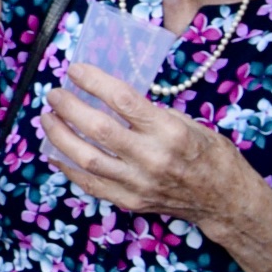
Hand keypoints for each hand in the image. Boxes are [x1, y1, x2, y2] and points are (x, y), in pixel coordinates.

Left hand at [39, 65, 261, 228]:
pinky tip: (54, 152)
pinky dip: (68, 167)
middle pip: (97, 129)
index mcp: (170, 131)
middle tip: (54, 94)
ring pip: (86, 158)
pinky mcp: (130, 201)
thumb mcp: (189, 122)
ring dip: (59, 136)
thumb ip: (151, 112)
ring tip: (48, 119)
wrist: (224, 200)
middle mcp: (152, 157)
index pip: (123, 99)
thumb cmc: (210, 154)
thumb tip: (111, 97)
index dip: (94, 81)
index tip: (75, 70)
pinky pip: (90, 184)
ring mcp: (139, 182)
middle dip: (68, 107)